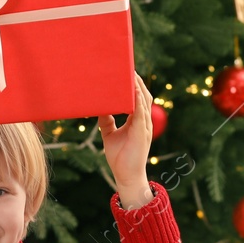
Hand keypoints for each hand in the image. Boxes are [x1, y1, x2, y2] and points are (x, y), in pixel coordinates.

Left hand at [97, 74, 153, 206]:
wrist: (126, 175)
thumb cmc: (119, 157)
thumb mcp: (109, 134)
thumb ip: (106, 120)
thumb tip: (99, 107)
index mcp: (137, 120)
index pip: (138, 98)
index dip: (134, 85)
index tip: (127, 72)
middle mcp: (143, 121)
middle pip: (143, 95)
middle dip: (137, 81)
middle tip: (128, 67)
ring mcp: (144, 126)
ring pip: (144, 101)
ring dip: (138, 87)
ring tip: (131, 74)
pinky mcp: (141, 133)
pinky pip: (141, 114)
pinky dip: (138, 102)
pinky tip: (134, 92)